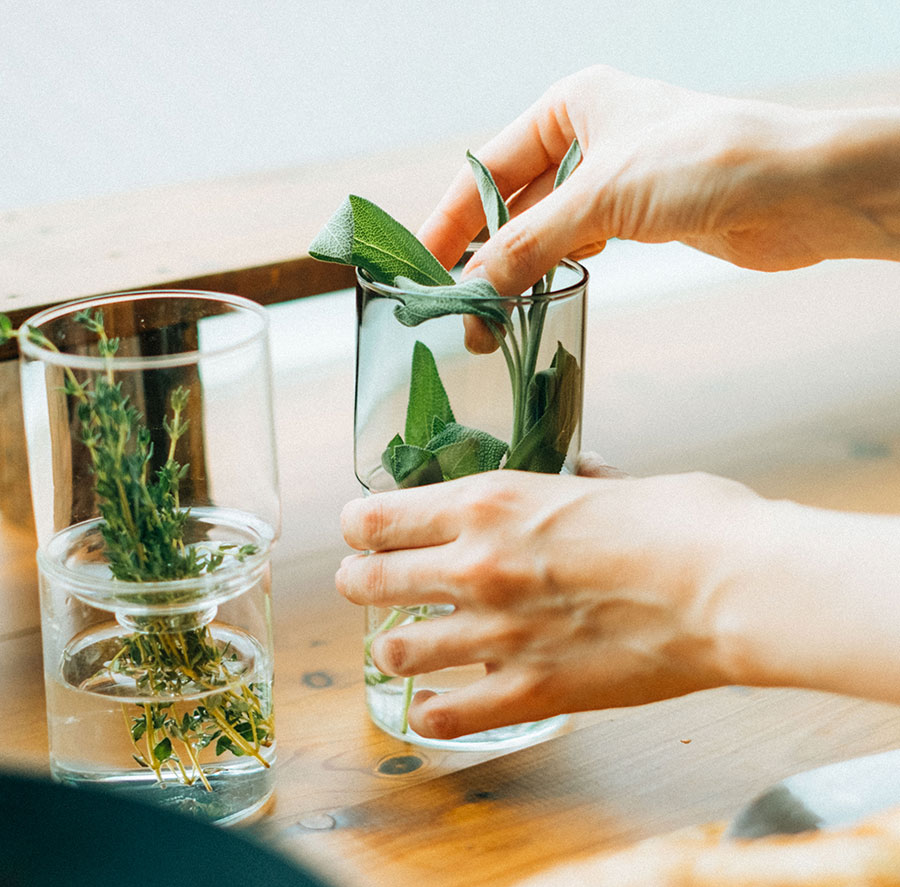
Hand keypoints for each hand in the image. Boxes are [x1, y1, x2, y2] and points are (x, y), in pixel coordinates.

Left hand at [336, 467, 758, 739]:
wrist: (730, 587)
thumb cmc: (685, 523)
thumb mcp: (620, 483)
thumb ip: (582, 479)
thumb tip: (581, 471)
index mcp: (489, 504)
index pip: (378, 516)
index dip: (361, 526)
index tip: (364, 532)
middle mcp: (476, 566)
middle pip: (368, 581)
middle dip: (360, 583)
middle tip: (368, 586)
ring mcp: (497, 633)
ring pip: (395, 649)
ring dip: (394, 647)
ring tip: (406, 646)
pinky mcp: (530, 690)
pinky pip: (447, 714)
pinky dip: (434, 711)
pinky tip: (438, 704)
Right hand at [418, 65, 899, 348]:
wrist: (801, 192)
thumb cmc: (708, 162)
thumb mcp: (602, 197)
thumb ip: (530, 243)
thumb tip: (474, 290)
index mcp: (571, 105)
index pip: (488, 166)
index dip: (451, 217)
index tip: (422, 264)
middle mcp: (588, 137)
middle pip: (512, 200)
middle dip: (482, 252)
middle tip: (455, 305)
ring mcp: (612, 180)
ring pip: (542, 228)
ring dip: (515, 268)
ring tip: (486, 313)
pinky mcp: (637, 219)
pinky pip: (575, 247)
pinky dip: (552, 271)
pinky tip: (534, 294)